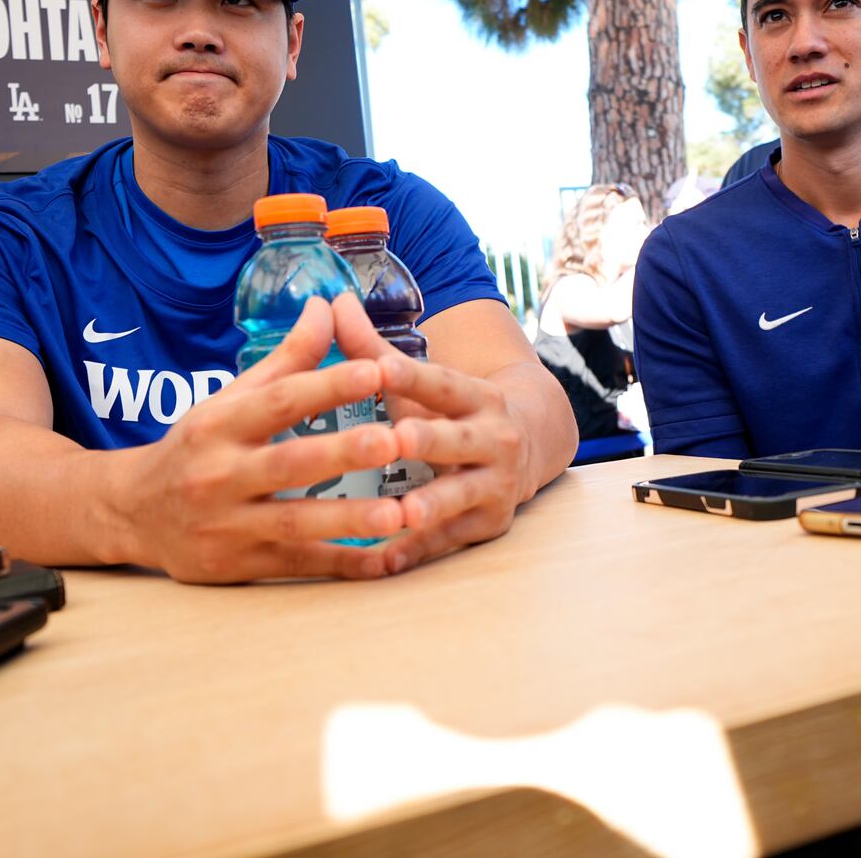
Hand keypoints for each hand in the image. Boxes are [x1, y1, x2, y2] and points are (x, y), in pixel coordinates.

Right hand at [120, 297, 403, 583]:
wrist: (131, 513)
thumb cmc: (197, 447)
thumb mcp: (231, 400)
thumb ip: (286, 359)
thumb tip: (325, 304)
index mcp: (221, 425)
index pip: (278, 401)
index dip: (326, 385)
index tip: (374, 369)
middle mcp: (220, 474)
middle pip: (287, 463)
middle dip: (341, 453)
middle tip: (393, 441)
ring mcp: (227, 524)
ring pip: (293, 522)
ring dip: (348, 519)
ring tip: (399, 514)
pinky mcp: (238, 565)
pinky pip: (297, 566)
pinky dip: (341, 565)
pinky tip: (384, 562)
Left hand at [329, 293, 534, 574]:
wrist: (528, 449)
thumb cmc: (451, 413)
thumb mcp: (424, 382)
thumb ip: (373, 348)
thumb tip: (331, 299)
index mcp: (476, 397)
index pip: (442, 384)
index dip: (412, 375)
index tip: (380, 367)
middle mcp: (494, 438)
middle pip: (458, 440)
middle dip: (430, 440)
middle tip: (397, 440)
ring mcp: (495, 484)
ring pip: (461, 494)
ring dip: (432, 504)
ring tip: (402, 512)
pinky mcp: (488, 524)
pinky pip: (449, 540)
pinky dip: (419, 551)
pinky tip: (387, 561)